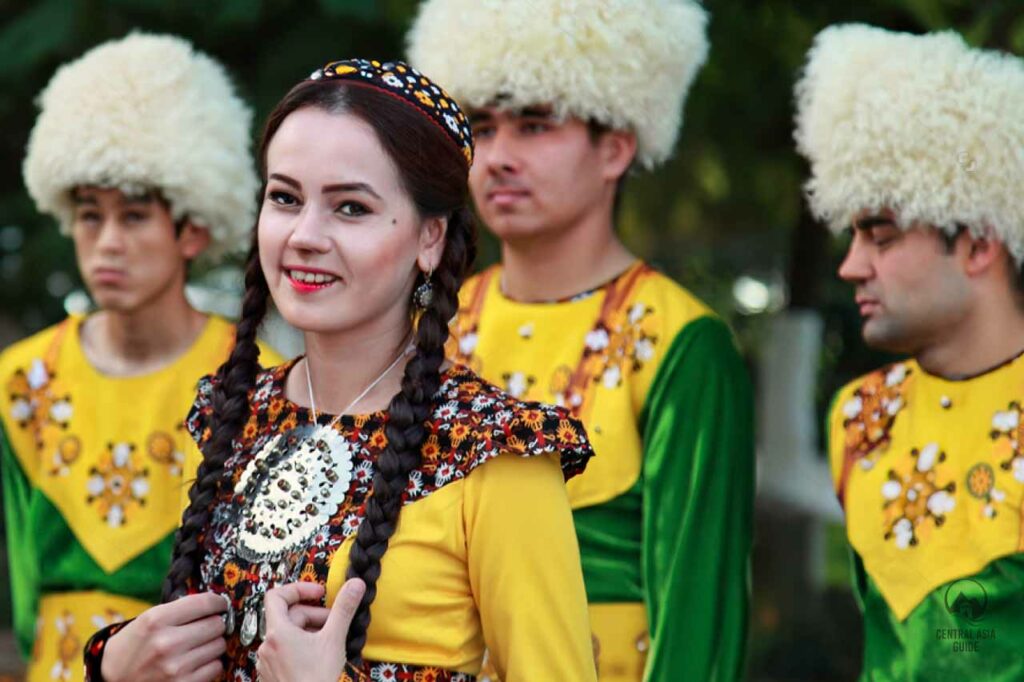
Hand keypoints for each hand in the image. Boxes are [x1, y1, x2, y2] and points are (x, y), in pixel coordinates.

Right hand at [100, 592, 226, 681]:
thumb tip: (216, 603)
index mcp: (156, 620)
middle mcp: (166, 643)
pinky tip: (195, 663)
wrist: (113, 680)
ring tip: (196, 647)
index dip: (218, 603)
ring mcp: (175, 667)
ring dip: (212, 645)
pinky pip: (215, 667)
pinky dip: (210, 664)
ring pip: (219, 646)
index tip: (220, 605)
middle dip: (214, 624)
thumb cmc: (135, 646)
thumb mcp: (149, 620)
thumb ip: (180, 609)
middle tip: (205, 628)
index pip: (205, 603)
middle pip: (217, 625)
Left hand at [255, 579, 365, 681]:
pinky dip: (300, 647)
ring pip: (287, 635)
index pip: (277, 596)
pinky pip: (284, 652)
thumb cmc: (317, 677)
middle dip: (313, 615)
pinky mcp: (271, 675)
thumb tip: (355, 583)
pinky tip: (317, 658)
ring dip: (308, 631)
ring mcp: (267, 662)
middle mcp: (266, 645)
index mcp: (278, 632)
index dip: (298, 589)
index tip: (319, 594)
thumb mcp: (334, 639)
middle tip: (334, 623)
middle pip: (288, 617)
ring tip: (329, 641)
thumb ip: (344, 609)